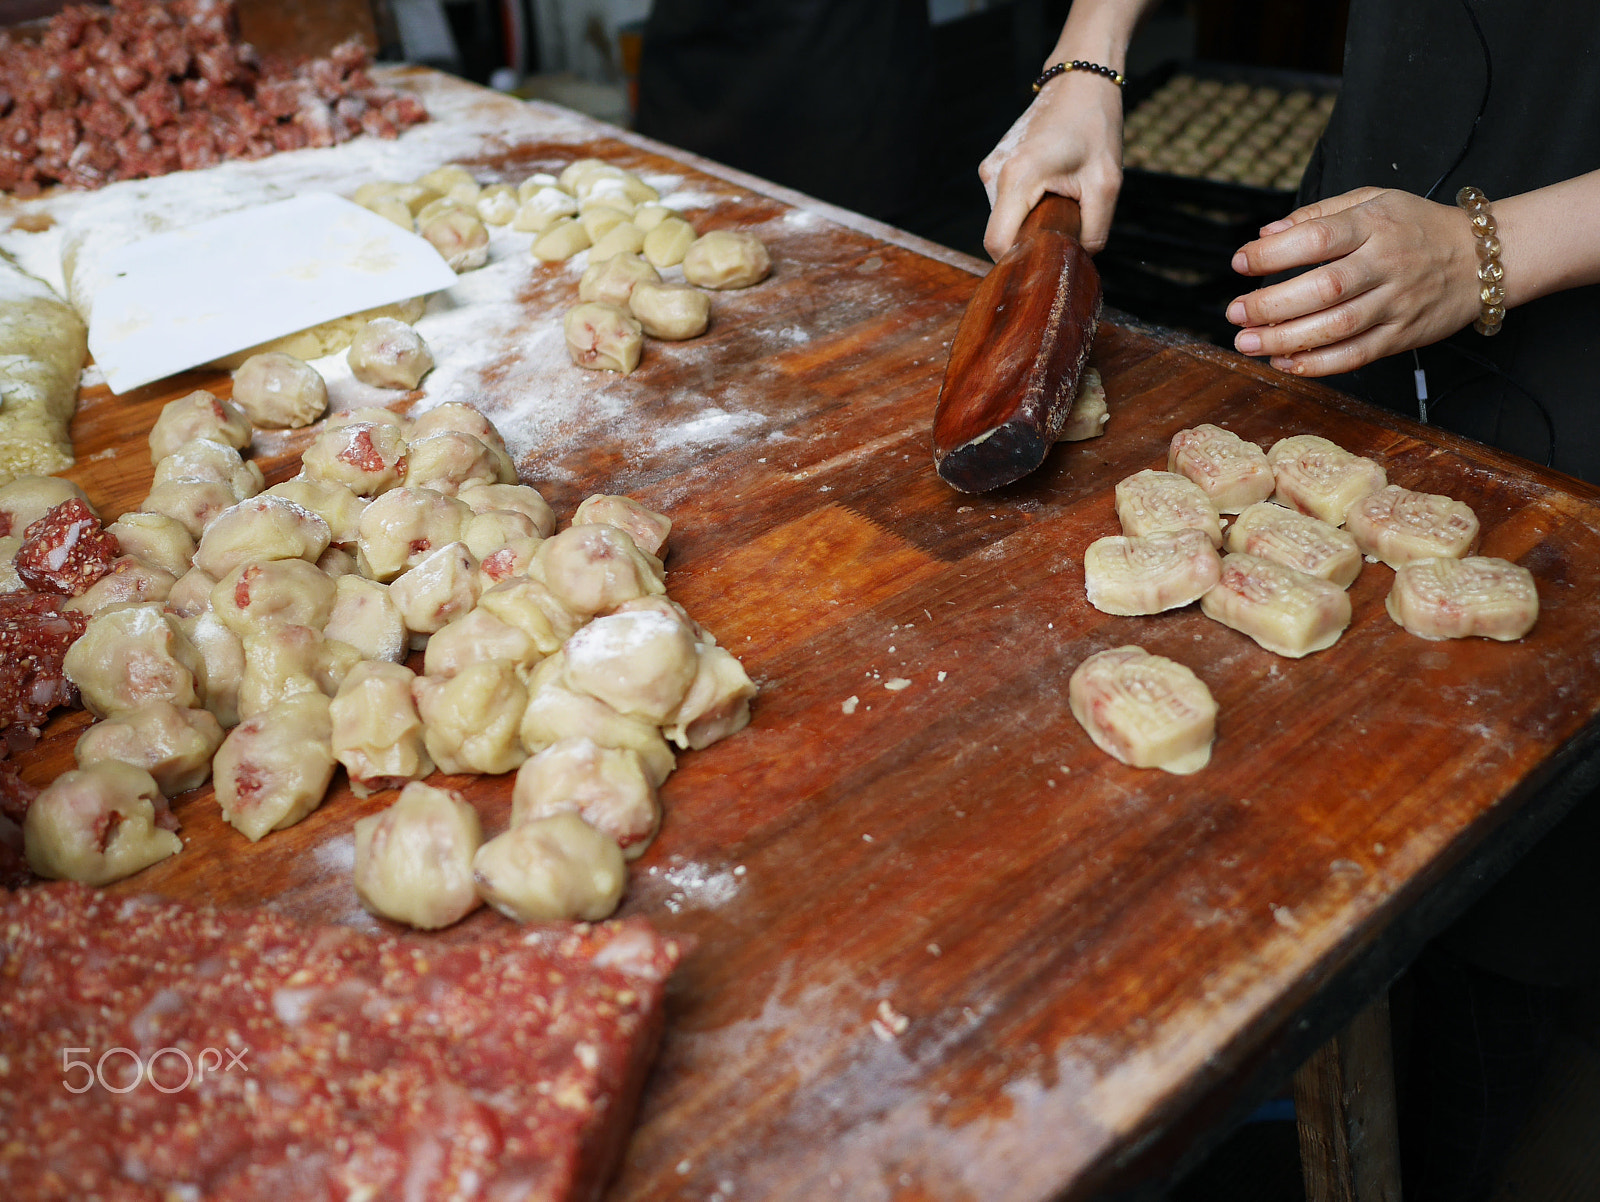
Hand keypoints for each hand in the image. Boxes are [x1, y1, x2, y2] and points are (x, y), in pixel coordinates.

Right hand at [979, 71, 1123, 257]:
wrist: (1080, 80)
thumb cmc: (1095, 124)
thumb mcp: (1107, 184)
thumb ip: (1094, 231)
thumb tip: (1078, 259)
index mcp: (1017, 177)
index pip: (998, 244)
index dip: (1019, 263)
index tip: (1046, 264)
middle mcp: (994, 174)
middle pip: (1002, 234)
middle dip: (1031, 242)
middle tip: (1067, 228)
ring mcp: (991, 169)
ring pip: (1005, 219)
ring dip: (1031, 223)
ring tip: (1062, 203)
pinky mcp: (995, 166)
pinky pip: (1007, 203)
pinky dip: (1028, 208)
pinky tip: (1052, 191)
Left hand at [1226, 187, 1482, 375]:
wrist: (1483, 258)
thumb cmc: (1416, 226)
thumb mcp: (1372, 201)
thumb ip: (1318, 215)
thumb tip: (1264, 234)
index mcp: (1375, 224)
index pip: (1317, 238)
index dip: (1272, 254)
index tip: (1240, 262)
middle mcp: (1386, 263)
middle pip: (1323, 288)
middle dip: (1270, 305)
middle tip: (1234, 314)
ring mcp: (1397, 302)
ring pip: (1336, 326)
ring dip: (1285, 340)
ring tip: (1247, 342)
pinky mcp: (1403, 335)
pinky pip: (1356, 355)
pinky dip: (1317, 364)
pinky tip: (1284, 362)